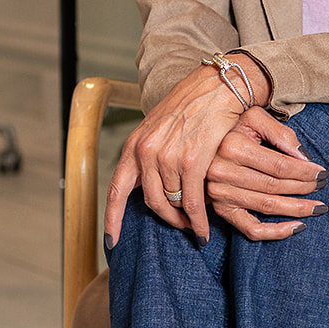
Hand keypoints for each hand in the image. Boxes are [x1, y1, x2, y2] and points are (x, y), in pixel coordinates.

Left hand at [104, 66, 246, 245]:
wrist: (216, 87)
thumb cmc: (192, 106)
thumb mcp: (158, 127)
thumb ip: (149, 154)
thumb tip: (149, 182)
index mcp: (134, 146)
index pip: (116, 190)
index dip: (113, 218)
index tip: (112, 240)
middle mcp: (146, 153)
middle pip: (152, 203)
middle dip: (168, 219)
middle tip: (181, 225)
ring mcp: (167, 157)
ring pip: (174, 203)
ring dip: (186, 219)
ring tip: (196, 224)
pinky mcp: (191, 161)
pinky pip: (193, 203)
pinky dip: (199, 220)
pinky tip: (203, 229)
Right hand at [206, 108, 327, 240]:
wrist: (201, 141)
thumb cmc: (233, 126)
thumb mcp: (254, 117)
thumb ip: (281, 133)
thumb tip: (304, 159)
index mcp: (232, 147)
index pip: (279, 166)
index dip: (305, 172)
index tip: (322, 172)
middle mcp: (222, 172)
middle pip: (275, 186)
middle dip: (304, 188)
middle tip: (323, 185)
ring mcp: (220, 194)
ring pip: (267, 207)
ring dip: (297, 209)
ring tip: (317, 207)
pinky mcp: (220, 210)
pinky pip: (250, 229)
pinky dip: (275, 232)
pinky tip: (297, 227)